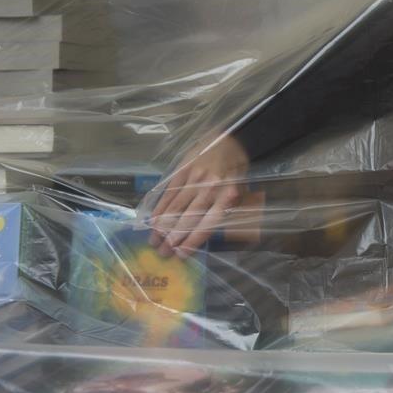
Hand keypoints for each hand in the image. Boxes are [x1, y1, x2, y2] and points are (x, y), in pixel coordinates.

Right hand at [147, 134, 249, 257]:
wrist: (230, 138)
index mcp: (227, 196)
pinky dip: (160, 207)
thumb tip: (209, 231)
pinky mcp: (182, 170)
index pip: (208, 224)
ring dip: (163, 226)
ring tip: (154, 241)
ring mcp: (194, 179)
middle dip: (174, 238)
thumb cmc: (236, 168)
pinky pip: (169, 192)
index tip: (181, 254)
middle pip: (188, 218)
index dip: (193, 240)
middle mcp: (210, 189)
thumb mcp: (240, 190)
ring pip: (175, 207)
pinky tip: (152, 220)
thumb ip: (226, 209)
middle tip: (163, 253)